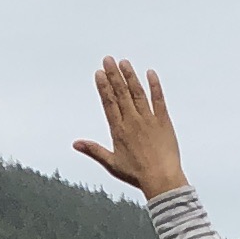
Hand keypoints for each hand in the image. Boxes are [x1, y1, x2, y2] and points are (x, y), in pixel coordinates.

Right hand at [72, 58, 188, 196]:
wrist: (162, 179)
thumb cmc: (136, 174)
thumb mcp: (111, 163)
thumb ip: (93, 150)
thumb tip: (75, 144)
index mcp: (119, 131)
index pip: (109, 103)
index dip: (103, 87)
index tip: (99, 73)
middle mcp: (133, 121)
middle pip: (121, 94)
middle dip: (114, 75)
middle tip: (108, 59)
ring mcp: (149, 119)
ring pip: (138, 93)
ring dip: (130, 76)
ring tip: (124, 62)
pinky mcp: (164, 121)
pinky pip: (159, 99)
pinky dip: (155, 85)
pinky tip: (150, 73)